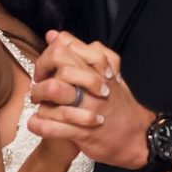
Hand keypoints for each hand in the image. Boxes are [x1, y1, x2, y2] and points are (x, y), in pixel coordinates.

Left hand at [28, 31, 148, 169]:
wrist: (136, 136)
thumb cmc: (117, 103)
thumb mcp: (105, 73)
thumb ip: (80, 53)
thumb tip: (53, 35)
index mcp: (98, 70)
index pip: (67, 48)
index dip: (49, 55)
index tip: (46, 68)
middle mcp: (93, 87)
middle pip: (60, 68)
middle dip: (42, 75)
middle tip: (39, 84)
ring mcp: (89, 110)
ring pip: (54, 91)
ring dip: (39, 96)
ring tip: (37, 102)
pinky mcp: (83, 133)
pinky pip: (53, 127)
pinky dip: (39, 124)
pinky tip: (34, 123)